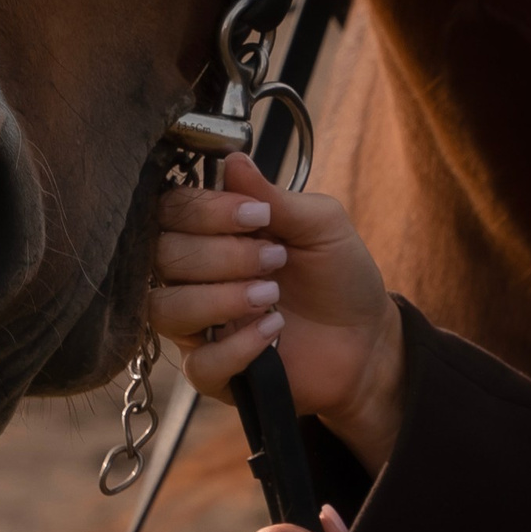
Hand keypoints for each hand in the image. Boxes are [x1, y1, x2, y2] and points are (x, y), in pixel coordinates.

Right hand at [150, 153, 404, 466]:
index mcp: (212, 231)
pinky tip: (274, 330)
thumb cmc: (339, 275)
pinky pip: (199, 363)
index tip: (258, 216)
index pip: (170, 210)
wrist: (368, 338)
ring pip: (165, 309)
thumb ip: (275, 198)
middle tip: (275, 258)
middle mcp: (194, 275)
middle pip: (162, 256)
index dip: (205, 211)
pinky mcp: (214, 372)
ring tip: (272, 295)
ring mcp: (198, 325)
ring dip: (221, 298)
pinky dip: (238, 345)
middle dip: (222, 255)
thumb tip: (233, 159)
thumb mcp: (321, 225)